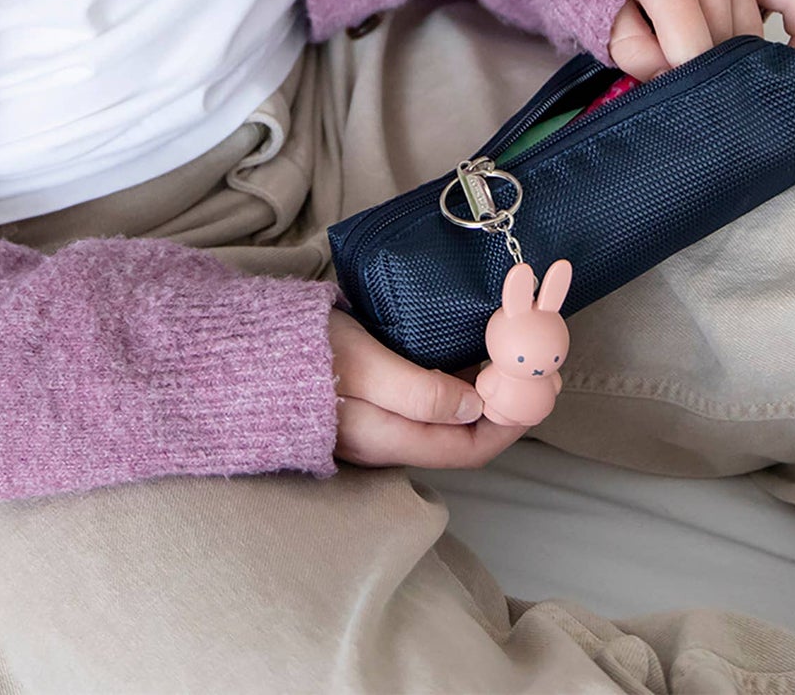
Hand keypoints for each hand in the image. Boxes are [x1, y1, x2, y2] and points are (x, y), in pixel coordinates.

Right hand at [328, 308, 528, 469]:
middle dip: (502, 409)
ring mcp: (377, 420)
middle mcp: (387, 438)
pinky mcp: (370, 397)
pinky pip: (426, 400)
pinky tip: (465, 356)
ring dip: (481, 394)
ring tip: (508, 361)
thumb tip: (475, 407)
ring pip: (445, 418)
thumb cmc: (308, 351)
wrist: (258, 344)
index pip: (466, 449)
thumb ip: (419, 393)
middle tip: (532, 373)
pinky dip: (455, 382)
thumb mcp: (365, 366)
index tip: (536, 395)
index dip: (508, 427)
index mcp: (388, 439)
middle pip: (460, 436)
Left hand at [608, 0, 794, 81]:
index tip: (662, 91)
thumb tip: (669, 80)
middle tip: (676, 73)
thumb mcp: (596, 4)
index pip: (693, 54)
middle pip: (724, 48)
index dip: (678, 82)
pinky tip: (791, 58)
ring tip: (697, 51)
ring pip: (752, 34)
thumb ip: (631, 48)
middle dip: (701, 70)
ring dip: (730, 54)